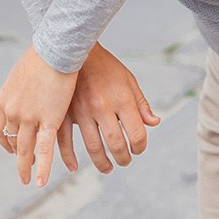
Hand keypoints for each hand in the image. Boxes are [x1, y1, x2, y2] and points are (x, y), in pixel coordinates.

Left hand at [0, 48, 78, 186]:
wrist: (55, 49)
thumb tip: (25, 88)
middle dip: (16, 156)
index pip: (1, 128)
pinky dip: (43, 168)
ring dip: (25, 167)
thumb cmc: (44, 55)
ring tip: (27, 180)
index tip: (12, 148)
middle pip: (11, 141)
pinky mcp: (48, 121)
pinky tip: (41, 182)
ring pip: (24, 149)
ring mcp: (28, 118)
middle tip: (22, 167)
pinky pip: (44, 150)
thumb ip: (22, 87)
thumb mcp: (23, 73)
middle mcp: (12, 112)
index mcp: (5, 100)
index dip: (7, 141)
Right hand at [57, 45, 161, 174]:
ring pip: (93, 147)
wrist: (75, 50)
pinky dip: (69, 158)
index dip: (140, 146)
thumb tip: (154, 123)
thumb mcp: (128, 80)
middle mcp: (103, 107)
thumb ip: (141, 104)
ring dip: (102, 163)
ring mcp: (82, 111)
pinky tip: (75, 167)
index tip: (138, 149)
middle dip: (123, 158)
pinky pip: (64, 141)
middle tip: (125, 161)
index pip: (137, 133)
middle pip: (116, 144)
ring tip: (108, 168)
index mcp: (122, 99)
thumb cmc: (106, 66)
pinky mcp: (64, 112)